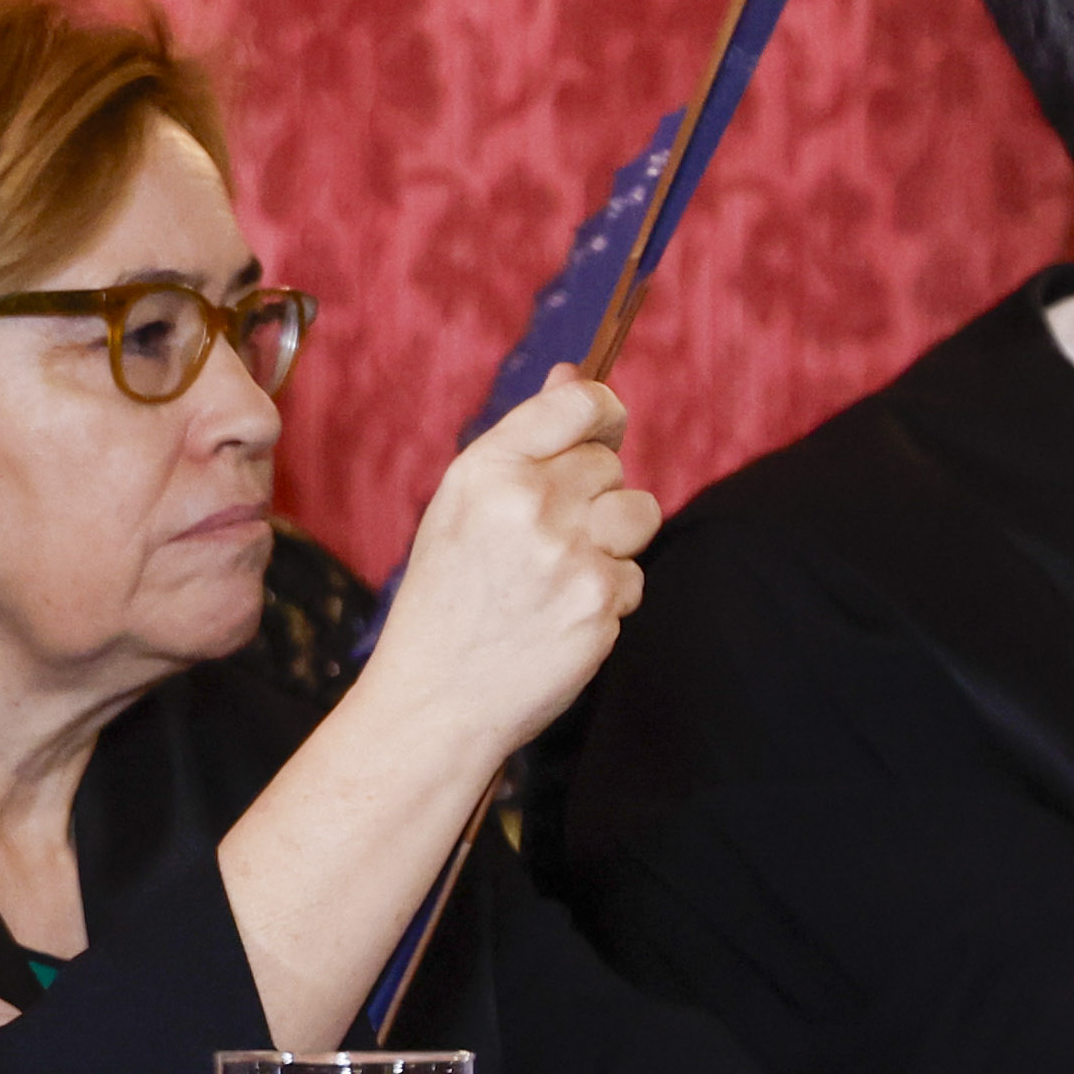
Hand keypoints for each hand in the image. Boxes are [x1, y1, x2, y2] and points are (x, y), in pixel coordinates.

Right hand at [347, 371, 658, 769]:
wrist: (434, 700)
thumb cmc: (445, 598)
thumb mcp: (462, 506)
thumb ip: (524, 441)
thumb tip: (577, 373)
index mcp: (486, 470)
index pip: (579, 404)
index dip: (604, 411)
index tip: (605, 427)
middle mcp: (528, 504)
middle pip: (610, 464)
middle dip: (593, 495)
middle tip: (548, 537)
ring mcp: (569, 556)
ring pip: (639, 513)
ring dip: (615, 539)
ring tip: (564, 572)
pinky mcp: (599, 604)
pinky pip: (634, 577)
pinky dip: (607, 596)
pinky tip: (560, 616)